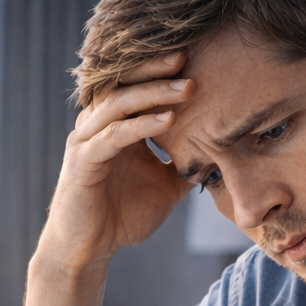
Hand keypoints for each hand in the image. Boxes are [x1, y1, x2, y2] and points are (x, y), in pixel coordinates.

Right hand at [39, 52, 195, 271]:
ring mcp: (87, 140)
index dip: (161, 71)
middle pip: (123, 81)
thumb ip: (185, 165)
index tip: (198, 58)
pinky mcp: (83, 161)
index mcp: (115, 125)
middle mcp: (97, 125)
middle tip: (188, 55)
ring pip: (118, 103)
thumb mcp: (165, 186)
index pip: (136, 85)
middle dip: (155, 68)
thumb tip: (222, 154)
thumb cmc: (121, 217)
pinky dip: (141, 125)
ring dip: (153, 92)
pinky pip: (113, 135)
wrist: (88, 250)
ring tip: (186, 86)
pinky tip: (169, 119)